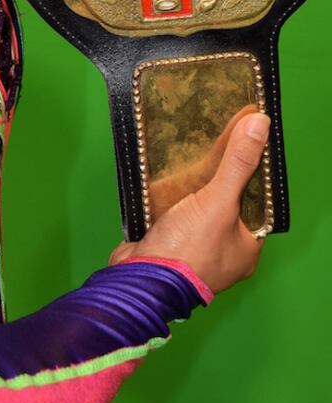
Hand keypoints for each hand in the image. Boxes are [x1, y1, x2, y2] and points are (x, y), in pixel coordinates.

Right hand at [108, 111, 269, 294]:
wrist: (141, 279)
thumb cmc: (189, 248)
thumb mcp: (219, 201)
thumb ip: (238, 163)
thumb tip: (261, 124)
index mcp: (247, 247)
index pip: (256, 202)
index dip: (249, 172)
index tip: (240, 143)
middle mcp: (224, 251)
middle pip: (225, 203)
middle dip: (217, 176)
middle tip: (210, 143)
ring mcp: (193, 248)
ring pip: (197, 207)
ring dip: (190, 185)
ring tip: (185, 152)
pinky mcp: (167, 243)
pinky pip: (173, 212)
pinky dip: (169, 195)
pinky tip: (162, 173)